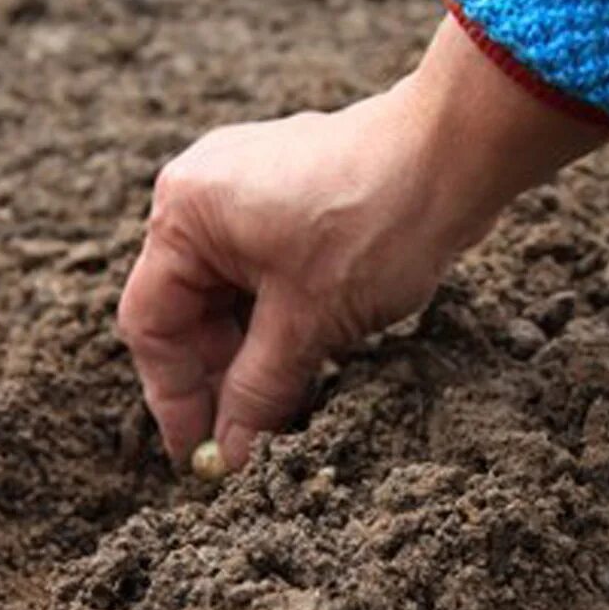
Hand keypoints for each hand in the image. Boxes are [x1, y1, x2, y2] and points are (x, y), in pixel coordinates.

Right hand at [117, 16, 608, 469]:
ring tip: (284, 409)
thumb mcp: (310, 323)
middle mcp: (202, 193)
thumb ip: (258, 391)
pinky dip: (280, 322)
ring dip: (254, 355)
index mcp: (184, 214)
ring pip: (232, 297)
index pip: (151, 324)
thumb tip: (228, 455)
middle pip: (189, 311)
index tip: (198, 456)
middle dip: (219, 379)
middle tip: (247, 443)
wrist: (457, 153)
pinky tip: (308, 363)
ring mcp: (248, 189)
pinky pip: (266, 274)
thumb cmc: (375, 224)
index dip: (173, 399)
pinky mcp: (292, 196)